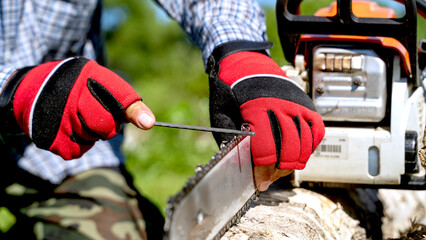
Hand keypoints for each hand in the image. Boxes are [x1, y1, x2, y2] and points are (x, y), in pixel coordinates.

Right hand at [7, 57, 153, 158]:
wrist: (32, 90)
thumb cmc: (78, 87)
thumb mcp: (103, 84)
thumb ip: (127, 103)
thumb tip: (149, 123)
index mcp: (90, 77)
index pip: (119, 99)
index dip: (133, 111)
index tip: (148, 123)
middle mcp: (74, 97)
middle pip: (108, 128)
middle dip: (107, 126)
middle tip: (93, 113)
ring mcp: (60, 119)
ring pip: (93, 140)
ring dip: (90, 134)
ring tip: (75, 117)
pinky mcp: (50, 137)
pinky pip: (78, 150)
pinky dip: (77, 143)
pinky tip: (67, 128)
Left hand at [208, 41, 324, 190]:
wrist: (246, 63)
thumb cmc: (231, 89)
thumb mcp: (220, 113)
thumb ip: (229, 138)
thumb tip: (240, 165)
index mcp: (257, 108)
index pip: (266, 150)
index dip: (262, 171)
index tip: (258, 182)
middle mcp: (282, 106)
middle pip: (288, 151)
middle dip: (278, 172)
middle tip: (268, 179)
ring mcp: (298, 105)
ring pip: (305, 144)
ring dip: (294, 163)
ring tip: (280, 169)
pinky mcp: (307, 104)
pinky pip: (317, 131)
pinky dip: (310, 147)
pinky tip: (297, 154)